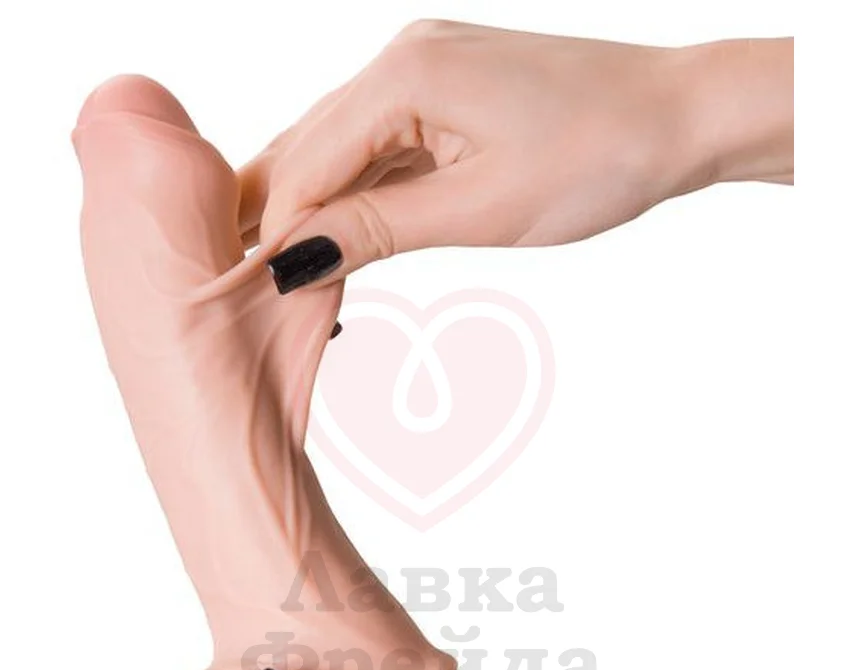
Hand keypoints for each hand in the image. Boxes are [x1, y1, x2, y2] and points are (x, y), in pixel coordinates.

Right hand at [238, 22, 792, 288]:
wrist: (678, 116)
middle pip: (306, 147)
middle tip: (234, 282)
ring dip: (309, 207)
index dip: (269, 231)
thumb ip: (377, 229)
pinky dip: (353, 192)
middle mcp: (400, 59)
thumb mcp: (478, 209)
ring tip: (274, 269)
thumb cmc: (598, 155)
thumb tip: (294, 257)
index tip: (240, 290)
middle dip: (273, 216)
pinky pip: (377, 145)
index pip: (305, 163)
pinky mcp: (444, 92)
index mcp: (404, 74)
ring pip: (337, 147)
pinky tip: (335, 232)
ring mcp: (422, 71)